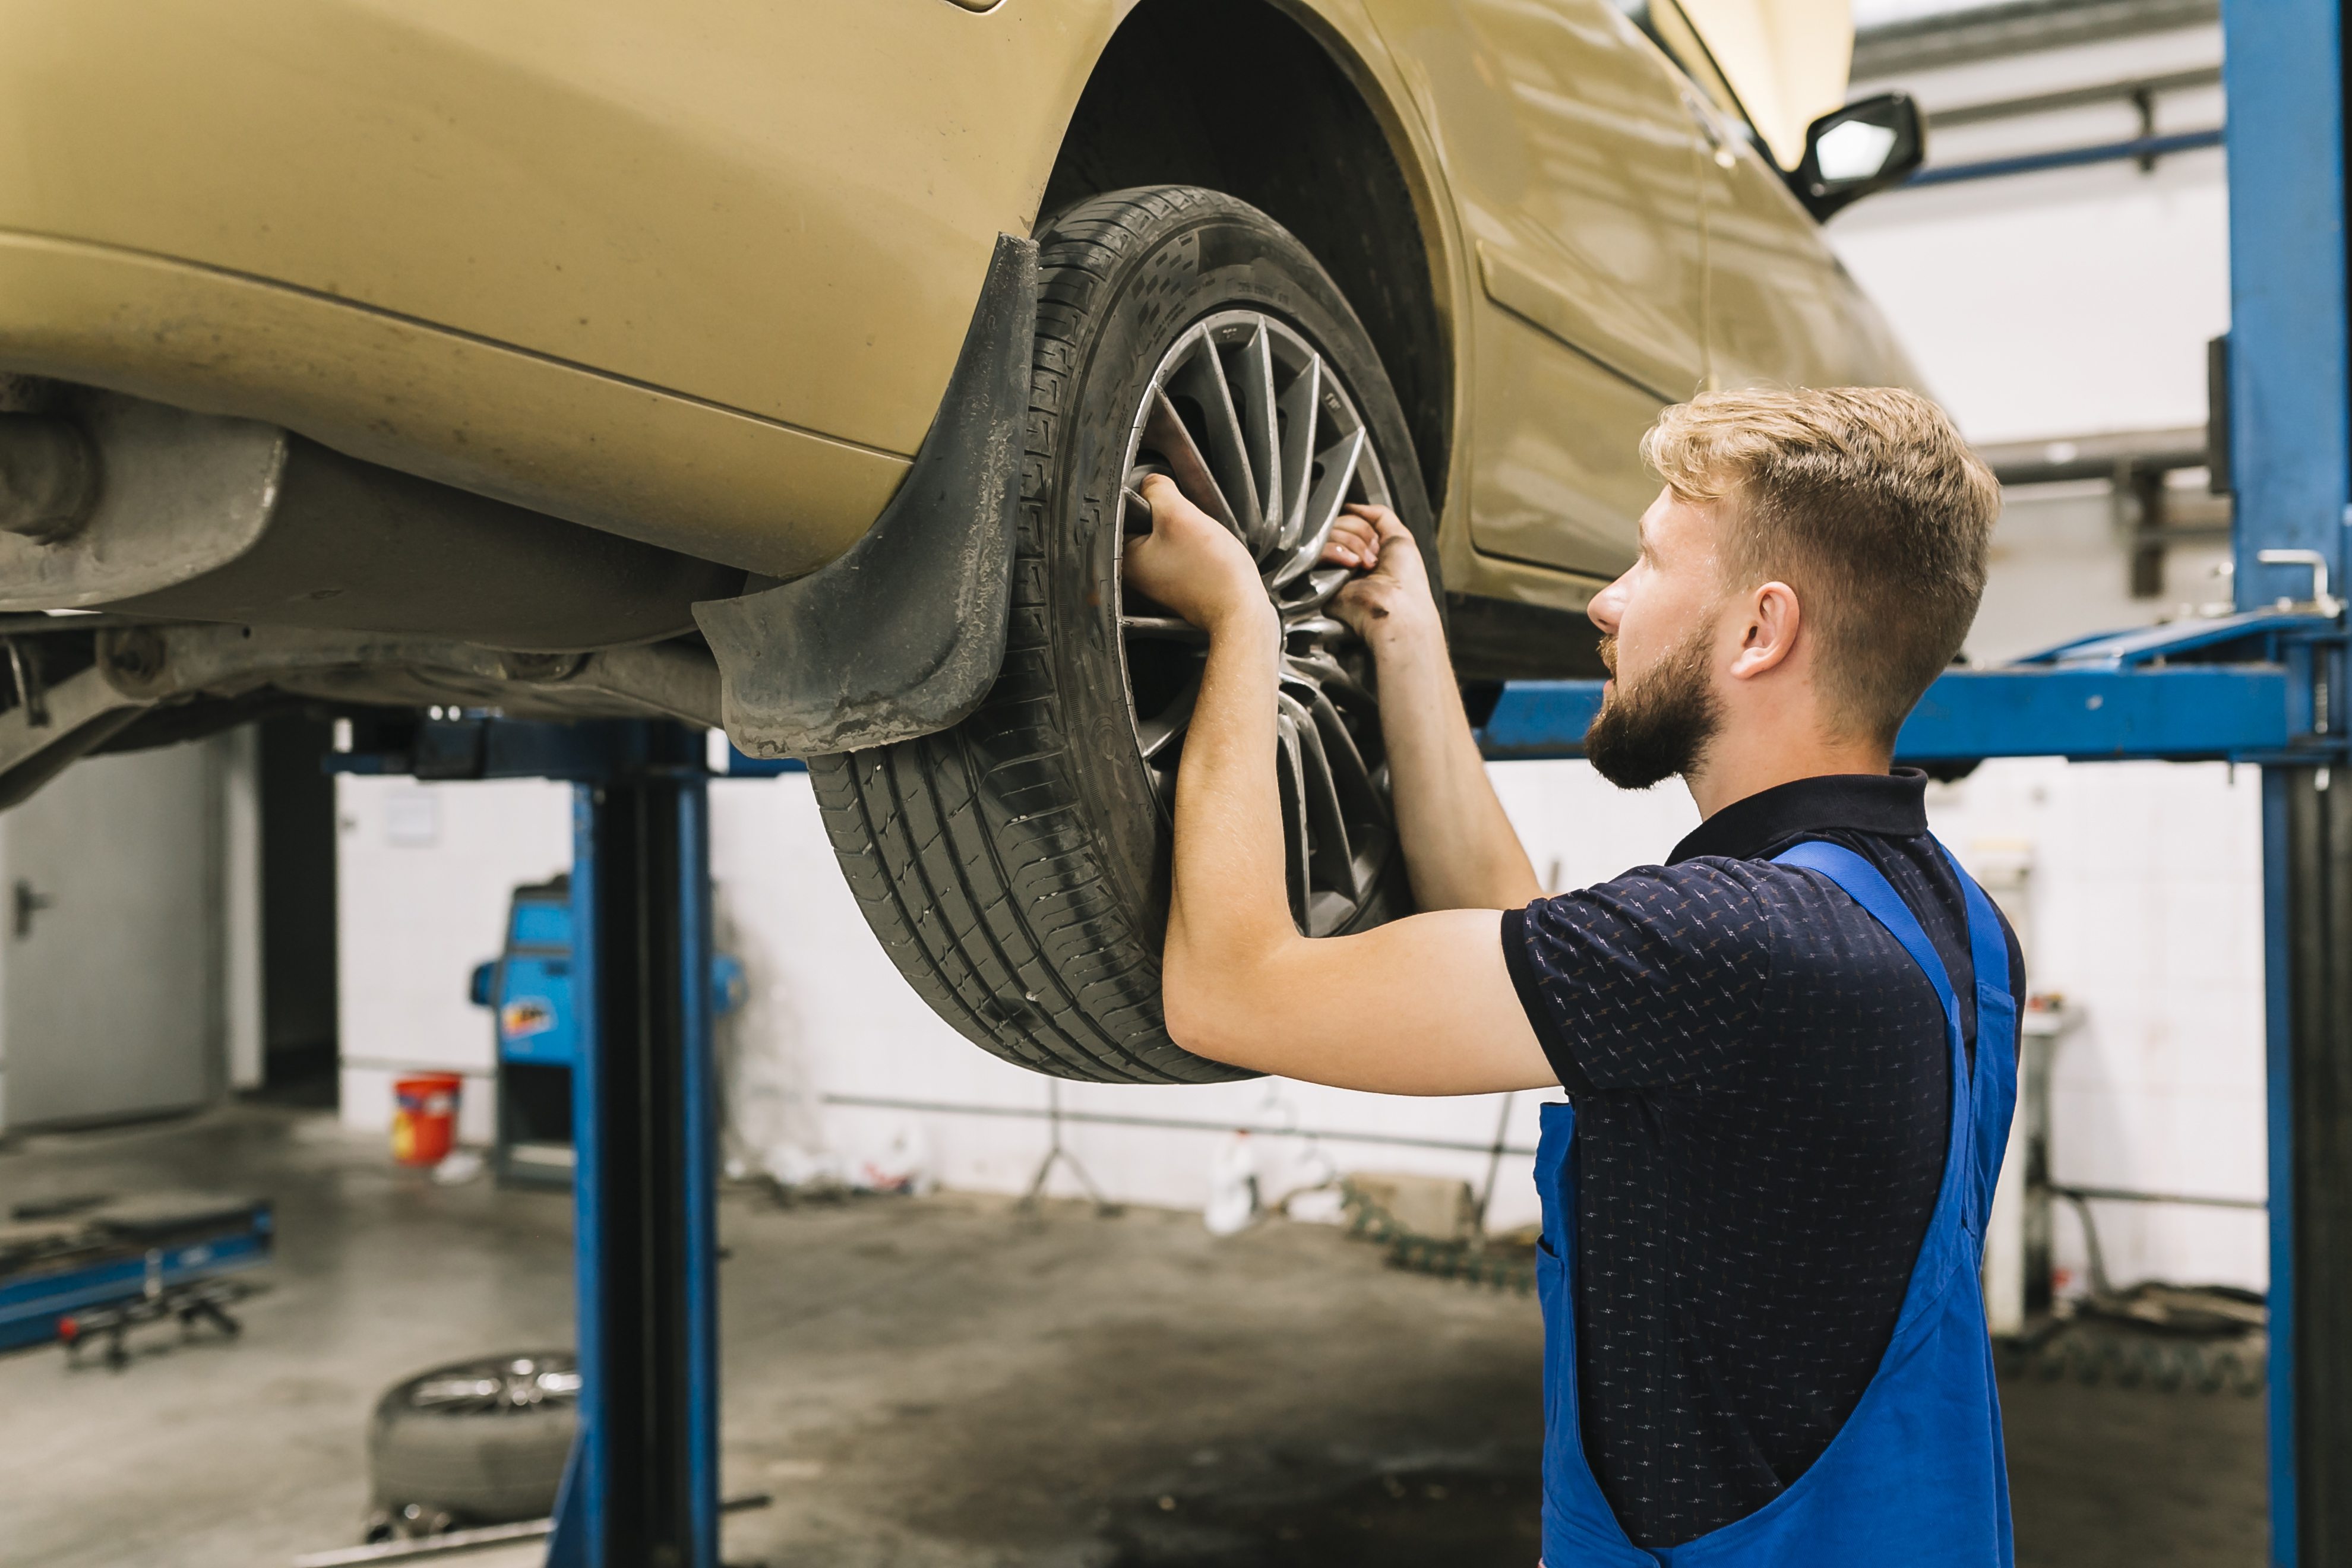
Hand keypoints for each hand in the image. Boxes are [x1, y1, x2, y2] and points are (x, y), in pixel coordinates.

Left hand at [1122, 474, 1270, 633]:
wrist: (1240, 610)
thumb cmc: (1212, 572)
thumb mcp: (1179, 515)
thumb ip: (1157, 489)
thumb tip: (1150, 482)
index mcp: (1126, 559)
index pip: (1127, 511)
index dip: (1153, 501)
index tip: (1173, 510)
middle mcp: (1135, 575)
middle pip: (1147, 524)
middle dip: (1170, 518)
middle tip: (1190, 529)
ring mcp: (1157, 583)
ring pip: (1166, 539)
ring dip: (1183, 534)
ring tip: (1200, 545)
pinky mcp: (1177, 587)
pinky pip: (1181, 556)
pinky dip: (1192, 552)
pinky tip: (1205, 557)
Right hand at [1323, 505, 1437, 645]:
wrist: (1397, 607)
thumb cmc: (1406, 580)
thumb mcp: (1400, 536)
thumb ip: (1379, 515)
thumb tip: (1352, 507)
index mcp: (1364, 549)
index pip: (1350, 520)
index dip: (1364, 525)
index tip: (1377, 543)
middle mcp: (1347, 557)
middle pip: (1339, 523)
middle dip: (1360, 534)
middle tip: (1374, 557)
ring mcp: (1332, 567)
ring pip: (1329, 534)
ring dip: (1352, 544)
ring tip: (1365, 565)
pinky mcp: (1319, 579)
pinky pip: (1320, 551)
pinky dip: (1337, 552)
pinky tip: (1351, 566)